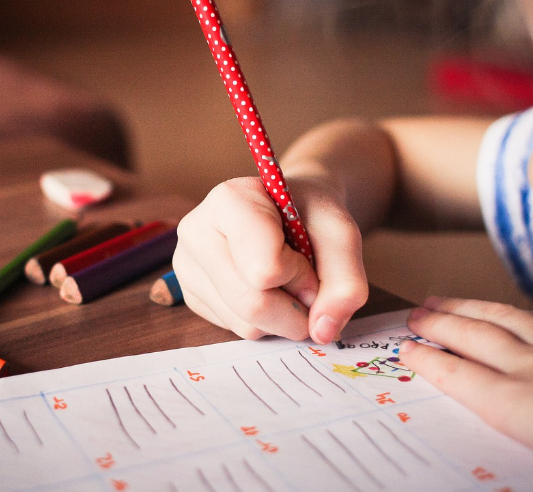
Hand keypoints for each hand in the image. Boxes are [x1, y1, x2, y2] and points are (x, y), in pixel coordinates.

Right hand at [173, 175, 367, 343]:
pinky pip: (235, 329)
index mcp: (228, 201)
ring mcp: (187, 266)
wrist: (289, 210)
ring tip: (284, 281)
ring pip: (245, 324)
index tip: (308, 255)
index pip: (265, 269)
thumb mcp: (341, 234)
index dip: (300, 275)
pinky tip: (265, 289)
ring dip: (282, 317)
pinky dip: (264, 321)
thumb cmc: (310, 214)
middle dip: (295, 307)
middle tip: (307, 283)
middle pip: (252, 304)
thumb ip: (346, 281)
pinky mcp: (190, 295)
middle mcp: (196, 232)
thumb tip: (322, 332)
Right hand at [400, 297, 532, 483]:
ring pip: (504, 318)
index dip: (427, 360)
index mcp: (520, 407)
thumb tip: (496, 415)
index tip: (405, 349)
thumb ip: (520, 430)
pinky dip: (517, 311)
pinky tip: (511, 310)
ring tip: (443, 300)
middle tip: (414, 314)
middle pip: (474, 338)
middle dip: (438, 324)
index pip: (458, 376)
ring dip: (468, 308)